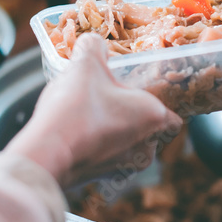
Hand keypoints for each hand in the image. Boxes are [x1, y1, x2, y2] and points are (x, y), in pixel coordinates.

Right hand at [6, 34, 182, 185]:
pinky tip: (79, 131)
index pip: (174, 117)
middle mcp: (147, 147)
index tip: (143, 91)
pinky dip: (99, 145)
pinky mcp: (104, 178)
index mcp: (154, 117)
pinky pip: (109, 157)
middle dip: (133, 114)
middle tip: (112, 97)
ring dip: (116, 130)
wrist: (46, 154)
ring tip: (92, 113)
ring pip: (129, 144)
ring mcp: (126, 167)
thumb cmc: (75, 110)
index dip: (161, 103)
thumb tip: (93, 42)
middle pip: (150, 129)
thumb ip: (93, 46)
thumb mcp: (84, 65)